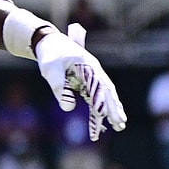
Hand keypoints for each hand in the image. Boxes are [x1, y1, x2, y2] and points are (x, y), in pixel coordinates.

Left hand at [34, 23, 127, 140]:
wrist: (48, 43)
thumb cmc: (50, 54)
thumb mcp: (51, 69)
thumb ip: (59, 87)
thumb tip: (68, 108)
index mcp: (89, 66)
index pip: (103, 87)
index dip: (109, 103)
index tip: (114, 116)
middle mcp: (94, 71)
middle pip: (108, 92)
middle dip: (115, 109)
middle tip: (121, 125)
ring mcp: (91, 76)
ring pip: (104, 94)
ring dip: (111, 109)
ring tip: (119, 125)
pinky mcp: (85, 80)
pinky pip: (95, 95)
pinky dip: (99, 106)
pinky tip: (102, 117)